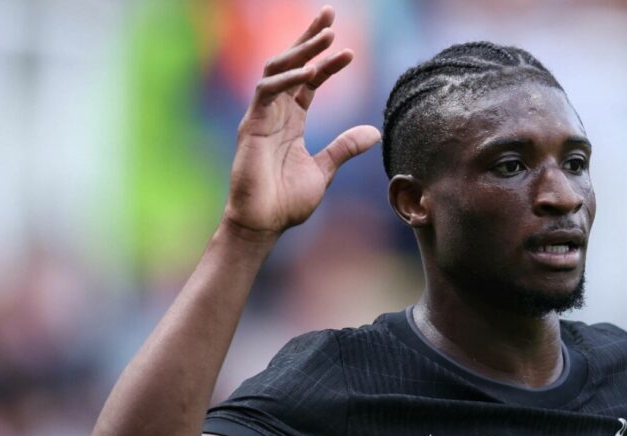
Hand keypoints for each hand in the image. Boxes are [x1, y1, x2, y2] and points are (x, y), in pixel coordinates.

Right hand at [224, 6, 380, 237]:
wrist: (263, 224)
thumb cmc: (286, 201)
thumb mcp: (325, 169)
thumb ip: (345, 147)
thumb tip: (374, 132)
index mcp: (291, 120)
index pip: (310, 81)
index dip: (328, 64)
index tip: (350, 52)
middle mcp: (275, 112)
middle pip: (291, 64)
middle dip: (310, 38)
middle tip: (330, 14)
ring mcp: (261, 116)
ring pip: (278, 69)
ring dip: (301, 50)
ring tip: (326, 35)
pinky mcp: (252, 125)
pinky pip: (267, 91)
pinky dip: (287, 79)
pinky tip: (309, 70)